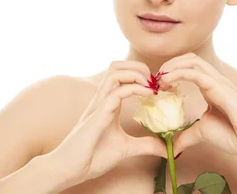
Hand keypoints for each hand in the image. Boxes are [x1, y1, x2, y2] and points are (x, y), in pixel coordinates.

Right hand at [48, 61, 167, 184]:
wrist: (70, 170)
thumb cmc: (93, 156)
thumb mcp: (126, 148)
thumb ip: (145, 145)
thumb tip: (166, 149)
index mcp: (108, 103)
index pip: (121, 75)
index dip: (140, 74)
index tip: (158, 86)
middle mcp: (102, 99)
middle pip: (116, 66)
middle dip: (138, 67)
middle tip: (155, 81)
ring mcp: (98, 106)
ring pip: (114, 73)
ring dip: (135, 74)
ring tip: (150, 85)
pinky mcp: (97, 116)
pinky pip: (115, 94)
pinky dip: (133, 90)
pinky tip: (148, 95)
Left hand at [158, 53, 236, 162]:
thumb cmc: (236, 136)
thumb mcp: (203, 133)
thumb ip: (186, 135)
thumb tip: (171, 146)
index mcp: (212, 87)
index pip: (190, 67)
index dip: (172, 71)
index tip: (157, 85)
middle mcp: (216, 81)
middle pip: (190, 58)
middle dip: (170, 64)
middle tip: (155, 78)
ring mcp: (220, 83)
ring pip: (193, 61)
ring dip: (172, 66)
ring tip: (159, 78)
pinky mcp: (222, 89)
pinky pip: (197, 74)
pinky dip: (178, 73)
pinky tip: (166, 82)